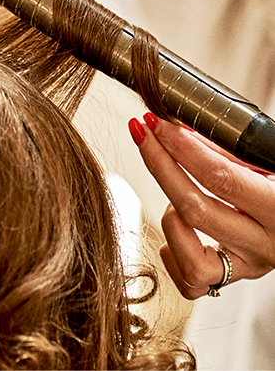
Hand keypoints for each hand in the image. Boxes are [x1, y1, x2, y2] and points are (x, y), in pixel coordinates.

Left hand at [129, 113, 274, 298]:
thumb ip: (224, 150)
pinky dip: (173, 251)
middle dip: (160, 165)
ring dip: (170, 216)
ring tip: (176, 191)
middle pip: (195, 209)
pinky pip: (190, 280)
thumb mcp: (265, 160)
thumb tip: (176, 131)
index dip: (181, 148)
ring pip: (189, 255)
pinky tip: (177, 226)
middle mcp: (263, 244)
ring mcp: (246, 265)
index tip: (157, 125)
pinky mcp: (230, 279)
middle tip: (144, 134)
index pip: (218, 177)